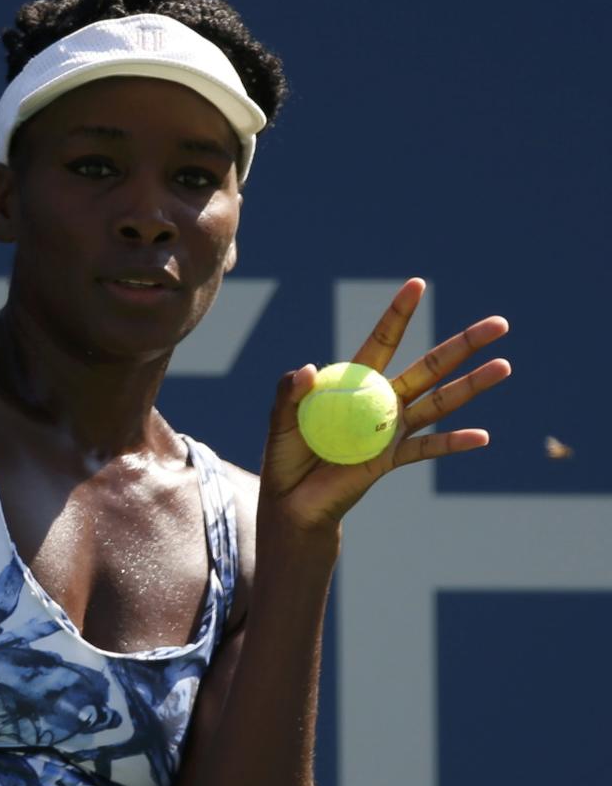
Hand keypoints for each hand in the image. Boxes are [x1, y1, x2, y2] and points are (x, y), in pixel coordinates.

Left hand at [260, 278, 511, 529]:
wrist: (293, 501)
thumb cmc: (285, 455)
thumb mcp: (280, 419)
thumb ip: (289, 392)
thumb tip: (307, 369)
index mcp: (354, 382)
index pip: (382, 341)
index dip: (399, 314)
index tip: (417, 284)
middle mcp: (380, 400)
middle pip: (429, 367)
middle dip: (462, 346)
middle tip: (499, 325)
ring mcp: (390, 429)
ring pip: (439, 402)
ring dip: (471, 386)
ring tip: (504, 366)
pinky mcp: (391, 459)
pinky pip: (427, 448)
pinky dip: (453, 443)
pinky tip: (482, 436)